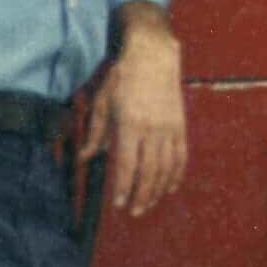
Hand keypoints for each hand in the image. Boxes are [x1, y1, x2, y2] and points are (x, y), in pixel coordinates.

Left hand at [81, 12, 186, 216]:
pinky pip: (181, 155)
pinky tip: (170, 187)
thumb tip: (84, 157)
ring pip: (167, 167)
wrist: (153, 54)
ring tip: (149, 203)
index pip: (128, 165)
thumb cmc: (123, 77)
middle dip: (143, 196)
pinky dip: (177, 174)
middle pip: (150, 172)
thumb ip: (96, 132)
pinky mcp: (180, 124)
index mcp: (130, 124)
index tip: (119, 204)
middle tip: (135, 211)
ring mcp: (169, 127)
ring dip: (159, 189)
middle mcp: (152, 128)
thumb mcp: (102, 102)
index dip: (124, 188)